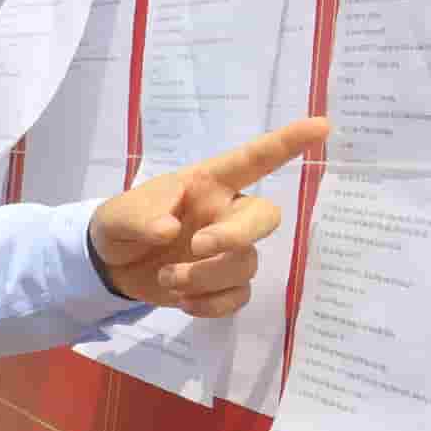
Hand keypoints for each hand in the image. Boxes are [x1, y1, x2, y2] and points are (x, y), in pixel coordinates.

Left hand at [92, 118, 329, 314]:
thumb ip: (140, 217)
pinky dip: (211, 304)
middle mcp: (226, 213)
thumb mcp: (118, 214)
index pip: (251, 160)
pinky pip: (238, 295)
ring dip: (205, 276)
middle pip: (264, 217)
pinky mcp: (224, 283)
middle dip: (237, 235)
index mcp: (207, 184)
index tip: (321, 126)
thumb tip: (169, 231)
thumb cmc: (122, 224)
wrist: (110, 266)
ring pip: (245, 263)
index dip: (286, 143)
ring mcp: (229, 250)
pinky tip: (183, 301)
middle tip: (198, 246)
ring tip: (166, 278)